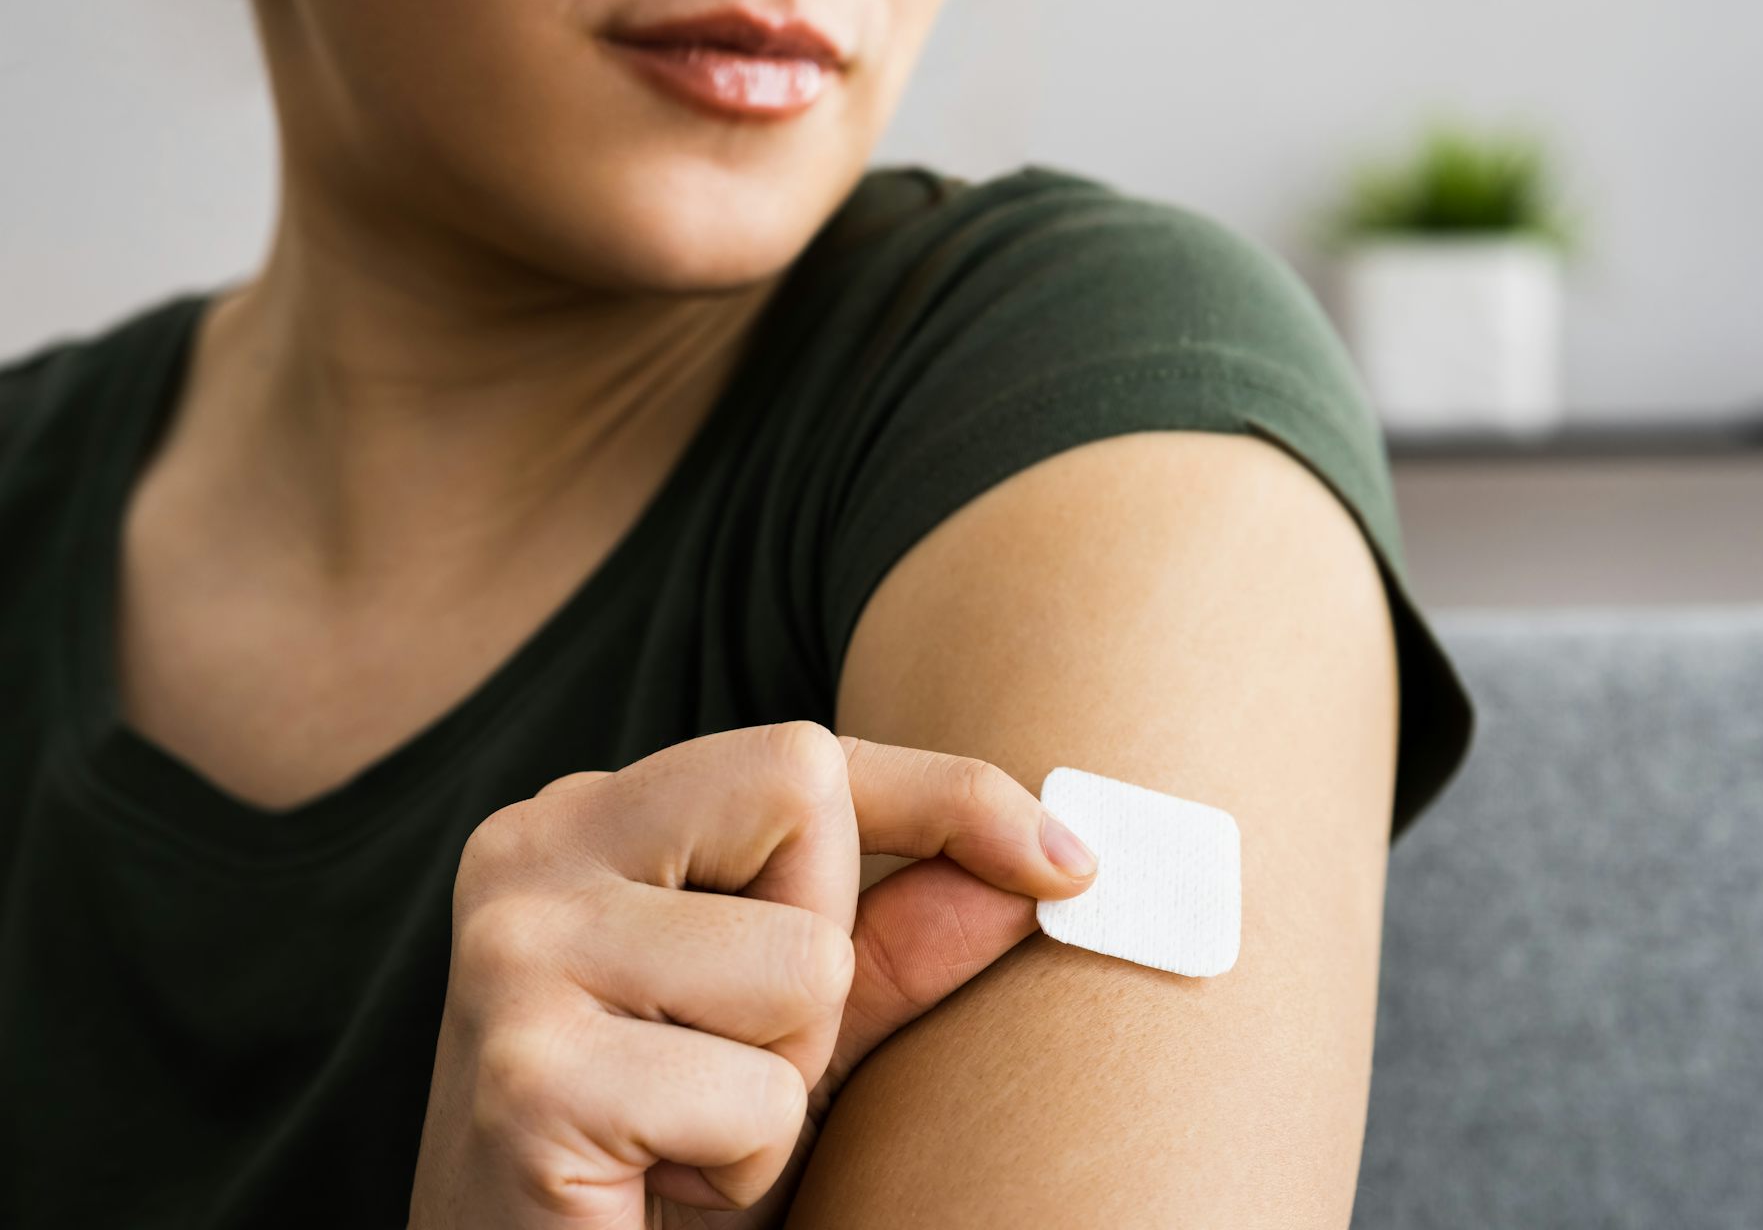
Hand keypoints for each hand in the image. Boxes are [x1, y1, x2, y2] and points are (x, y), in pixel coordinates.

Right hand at [407, 722, 1098, 1228]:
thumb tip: (1053, 866)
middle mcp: (534, 849)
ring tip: (692, 1129)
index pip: (803, 754)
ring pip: (804, 960)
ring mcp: (515, 952)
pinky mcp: (531, 1074)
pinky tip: (656, 1186)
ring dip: (786, 1081)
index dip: (952, 793)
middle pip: (805, 788)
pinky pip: (758, 1097)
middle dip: (829, 949)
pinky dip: (745, 1166)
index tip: (1069, 860)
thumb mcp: (791, 1031)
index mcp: (587, 819)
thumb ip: (898, 942)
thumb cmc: (661, 1151)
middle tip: (739, 1056)